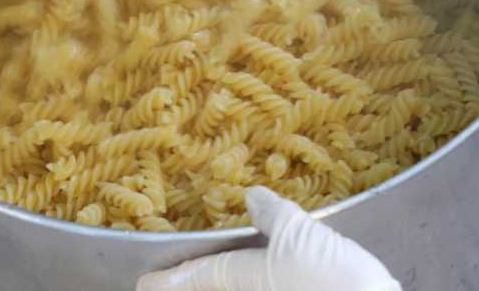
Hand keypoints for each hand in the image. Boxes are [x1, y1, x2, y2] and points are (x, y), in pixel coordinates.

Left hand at [136, 186, 400, 290]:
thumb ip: (275, 215)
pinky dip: (249, 281)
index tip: (144, 282)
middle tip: (168, 280)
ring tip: (210, 273)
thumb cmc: (334, 280)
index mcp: (245, 279)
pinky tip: (269, 272)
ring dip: (222, 282)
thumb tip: (252, 196)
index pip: (200, 275)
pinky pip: (263, 286)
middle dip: (192, 283)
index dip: (170, 278)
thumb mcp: (301, 236)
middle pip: (214, 288)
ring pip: (239, 289)